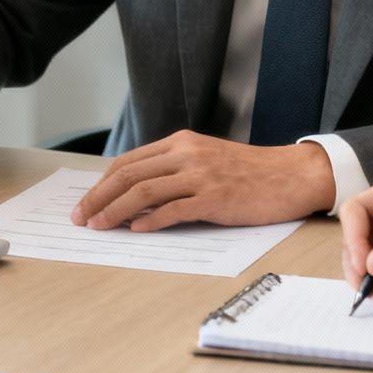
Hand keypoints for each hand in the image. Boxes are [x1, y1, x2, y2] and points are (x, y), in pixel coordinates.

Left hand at [69, 131, 334, 229]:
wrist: (291, 176)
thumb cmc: (249, 173)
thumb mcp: (206, 159)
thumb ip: (174, 169)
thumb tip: (135, 196)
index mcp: (181, 142)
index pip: (129, 161)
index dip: (102, 183)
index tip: (86, 203)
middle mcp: (187, 154)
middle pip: (129, 175)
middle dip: (98, 197)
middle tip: (81, 218)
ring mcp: (201, 175)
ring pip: (144, 191)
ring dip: (115, 210)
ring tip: (99, 226)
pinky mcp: (216, 198)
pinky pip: (174, 210)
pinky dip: (151, 220)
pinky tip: (135, 230)